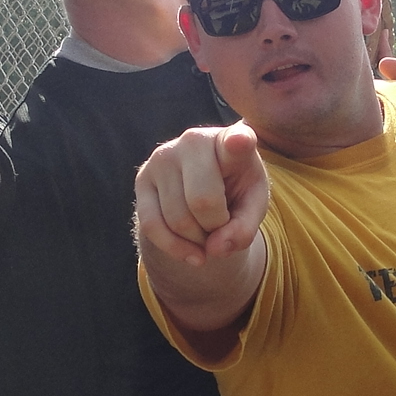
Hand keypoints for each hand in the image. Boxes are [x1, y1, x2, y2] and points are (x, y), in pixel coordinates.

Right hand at [135, 124, 269, 266]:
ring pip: (177, 219)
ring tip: (207, 232)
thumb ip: (244, 229)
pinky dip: (174, 248)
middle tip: (222, 225)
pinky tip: (193, 254)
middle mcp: (194, 141)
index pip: (234, 142)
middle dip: (214, 227)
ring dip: (197, 241)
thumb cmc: (236, 190)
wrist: (205, 184)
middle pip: (202, 201)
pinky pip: (151, 225)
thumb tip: (216, 248)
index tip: (241, 140)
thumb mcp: (252, 207)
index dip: (238, 142)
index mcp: (231, 142)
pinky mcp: (142, 178)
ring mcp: (163, 157)